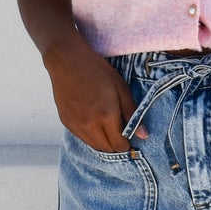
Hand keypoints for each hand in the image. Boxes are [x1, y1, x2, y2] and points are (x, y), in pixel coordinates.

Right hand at [44, 33, 147, 152]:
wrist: (67, 60)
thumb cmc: (97, 70)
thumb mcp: (121, 88)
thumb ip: (132, 113)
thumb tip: (143, 135)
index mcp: (106, 116)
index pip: (119, 145)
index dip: (127, 144)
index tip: (130, 136)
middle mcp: (90, 125)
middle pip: (107, 149)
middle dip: (116, 144)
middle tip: (120, 131)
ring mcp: (76, 125)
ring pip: (94, 145)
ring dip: (103, 141)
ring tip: (107, 126)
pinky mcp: (66, 122)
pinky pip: (82, 137)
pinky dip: (91, 135)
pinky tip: (94, 121)